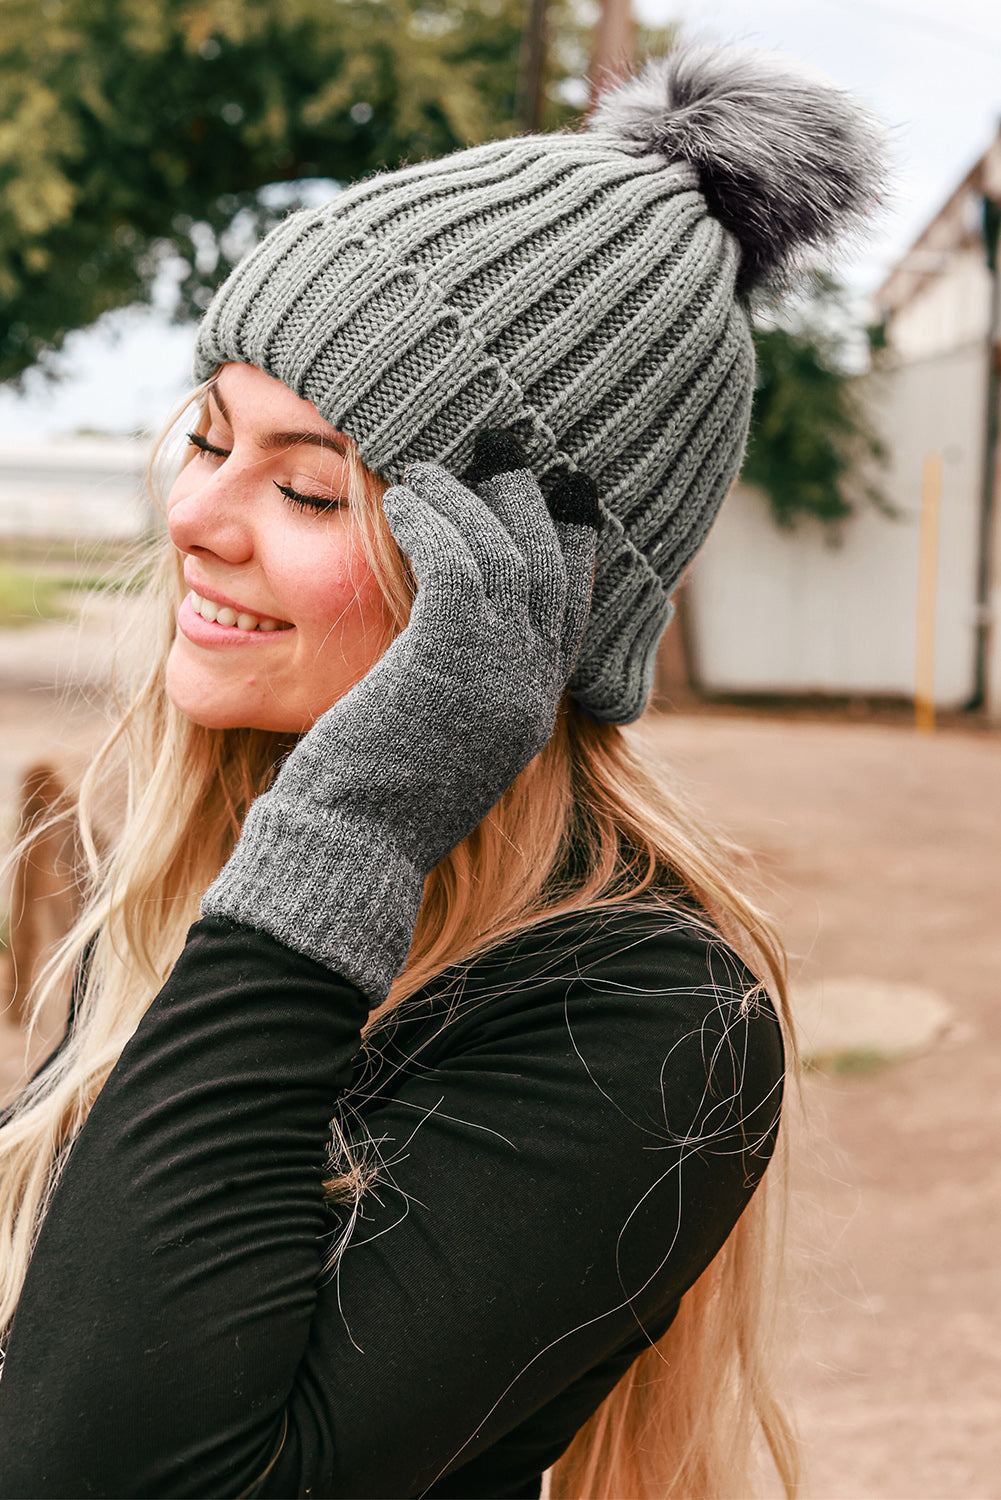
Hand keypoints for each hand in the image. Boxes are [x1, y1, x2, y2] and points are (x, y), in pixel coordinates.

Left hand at [202, 431, 599, 1001]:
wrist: (348, 850)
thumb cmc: (369, 804)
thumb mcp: (438, 747)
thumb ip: (460, 694)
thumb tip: (443, 648)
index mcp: (529, 712)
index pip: (568, 610)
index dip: (565, 546)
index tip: (551, 500)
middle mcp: (528, 690)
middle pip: (552, 568)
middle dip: (530, 504)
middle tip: (504, 454)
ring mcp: (495, 674)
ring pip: (504, 553)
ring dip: (465, 502)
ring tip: (426, 473)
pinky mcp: (446, 658)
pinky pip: (456, 560)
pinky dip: (431, 521)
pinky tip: (403, 503)